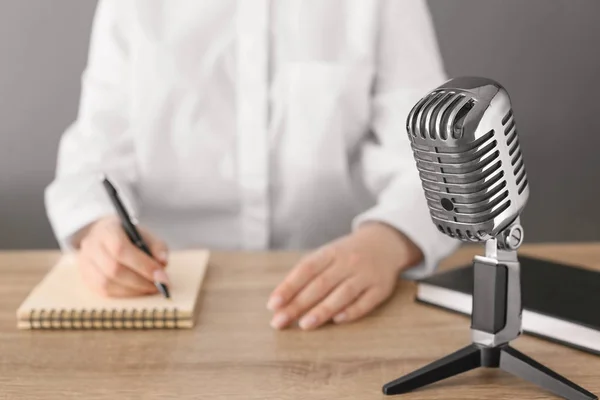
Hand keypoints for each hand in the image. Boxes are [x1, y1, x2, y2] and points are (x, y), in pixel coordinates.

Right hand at [75, 216, 169, 296]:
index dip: (143, 265)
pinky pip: (104, 291)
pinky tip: (138, 290)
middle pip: (114, 269)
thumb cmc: (129, 236)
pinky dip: (124, 294)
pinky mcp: (85, 277)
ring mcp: (85, 262)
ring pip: (107, 283)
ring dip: (133, 290)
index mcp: (107, 229)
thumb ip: (157, 246)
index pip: (121, 249)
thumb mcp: (145, 234)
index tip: (162, 277)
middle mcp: (91, 245)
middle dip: (141, 281)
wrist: (104, 235)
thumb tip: (162, 263)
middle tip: (159, 286)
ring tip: (151, 288)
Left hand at [267, 222, 422, 329]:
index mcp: (331, 252)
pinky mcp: (381, 288)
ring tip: (304, 325)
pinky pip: (366, 302)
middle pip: (320, 284)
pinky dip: (352, 311)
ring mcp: (366, 275)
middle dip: (298, 304)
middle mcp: (348, 262)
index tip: (273, 304)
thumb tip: (281, 301)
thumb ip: (307, 274)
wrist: (385, 243)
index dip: (288, 287)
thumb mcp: (328, 255)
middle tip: (280, 322)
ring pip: (343, 294)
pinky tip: (337, 321)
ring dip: (323, 310)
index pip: (306, 269)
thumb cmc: (347, 255)